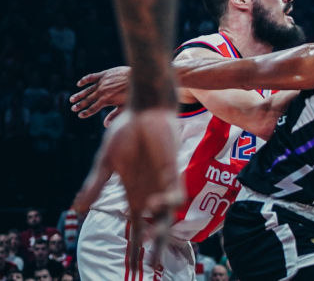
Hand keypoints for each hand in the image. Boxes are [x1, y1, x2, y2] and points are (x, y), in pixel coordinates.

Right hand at [72, 67, 130, 123]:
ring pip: (87, 90)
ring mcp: (102, 83)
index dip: (85, 113)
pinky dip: (84, 80)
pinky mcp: (104, 74)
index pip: (92, 109)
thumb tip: (106, 125)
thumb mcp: (125, 106)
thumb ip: (115, 115)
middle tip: (73, 108)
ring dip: (79, 95)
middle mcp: (101, 92)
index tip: (80, 115)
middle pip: (88, 100)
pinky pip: (91, 77)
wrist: (138, 77)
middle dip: (80, 105)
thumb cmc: (133, 93)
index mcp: (106, 100)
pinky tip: (79, 84)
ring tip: (72, 99)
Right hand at [75, 107, 183, 269]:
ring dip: (161, 233)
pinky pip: (174, 195)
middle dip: (153, 249)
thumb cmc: (126, 132)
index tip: (133, 269)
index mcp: (133, 193)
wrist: (146, 110)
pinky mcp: (172, 171)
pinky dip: (165, 204)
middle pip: (155, 228)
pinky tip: (154, 205)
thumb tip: (77, 209)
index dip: (135, 247)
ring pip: (167, 216)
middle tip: (150, 270)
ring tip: (153, 247)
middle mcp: (149, 192)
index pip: (136, 227)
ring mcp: (162, 182)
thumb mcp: (105, 162)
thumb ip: (95, 185)